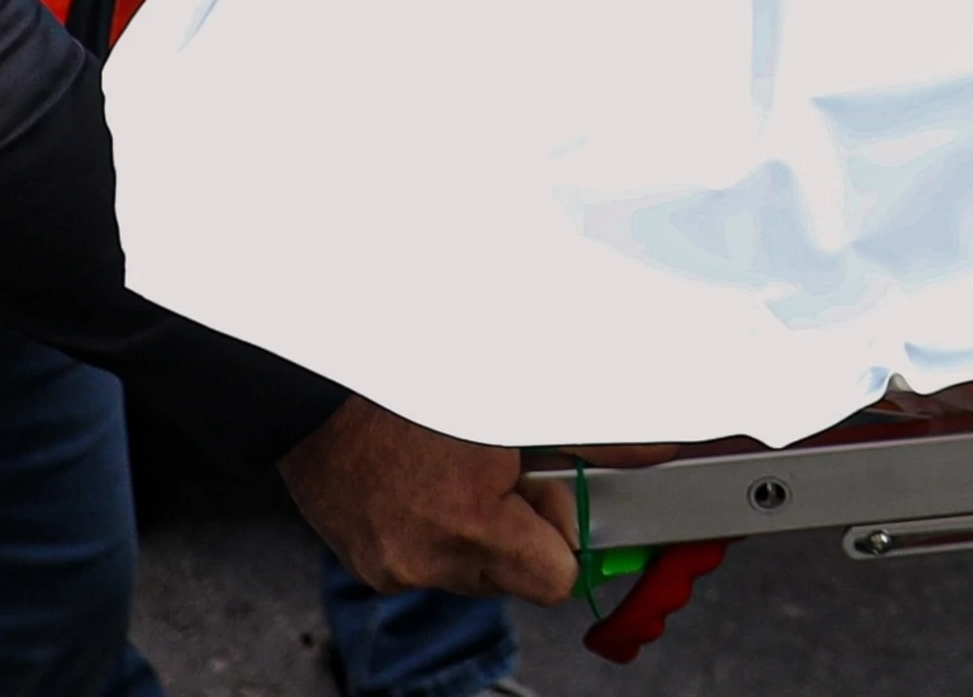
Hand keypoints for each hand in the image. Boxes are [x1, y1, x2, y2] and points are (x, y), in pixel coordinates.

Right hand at [279, 397, 577, 601]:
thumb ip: (591, 442)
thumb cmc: (411, 391)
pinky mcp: (369, 568)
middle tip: (502, 474)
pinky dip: (437, 534)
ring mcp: (394, 570)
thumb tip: (651, 454)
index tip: (550, 496)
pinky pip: (430, 565)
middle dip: (523, 535)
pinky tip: (424, 487)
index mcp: (471, 525)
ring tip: (456, 476)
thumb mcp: (514, 405)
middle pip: (515, 581)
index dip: (564, 536)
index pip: (555, 580)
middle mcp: (429, 561)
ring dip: (478, 534)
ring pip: (472, 573)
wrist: (320, 397)